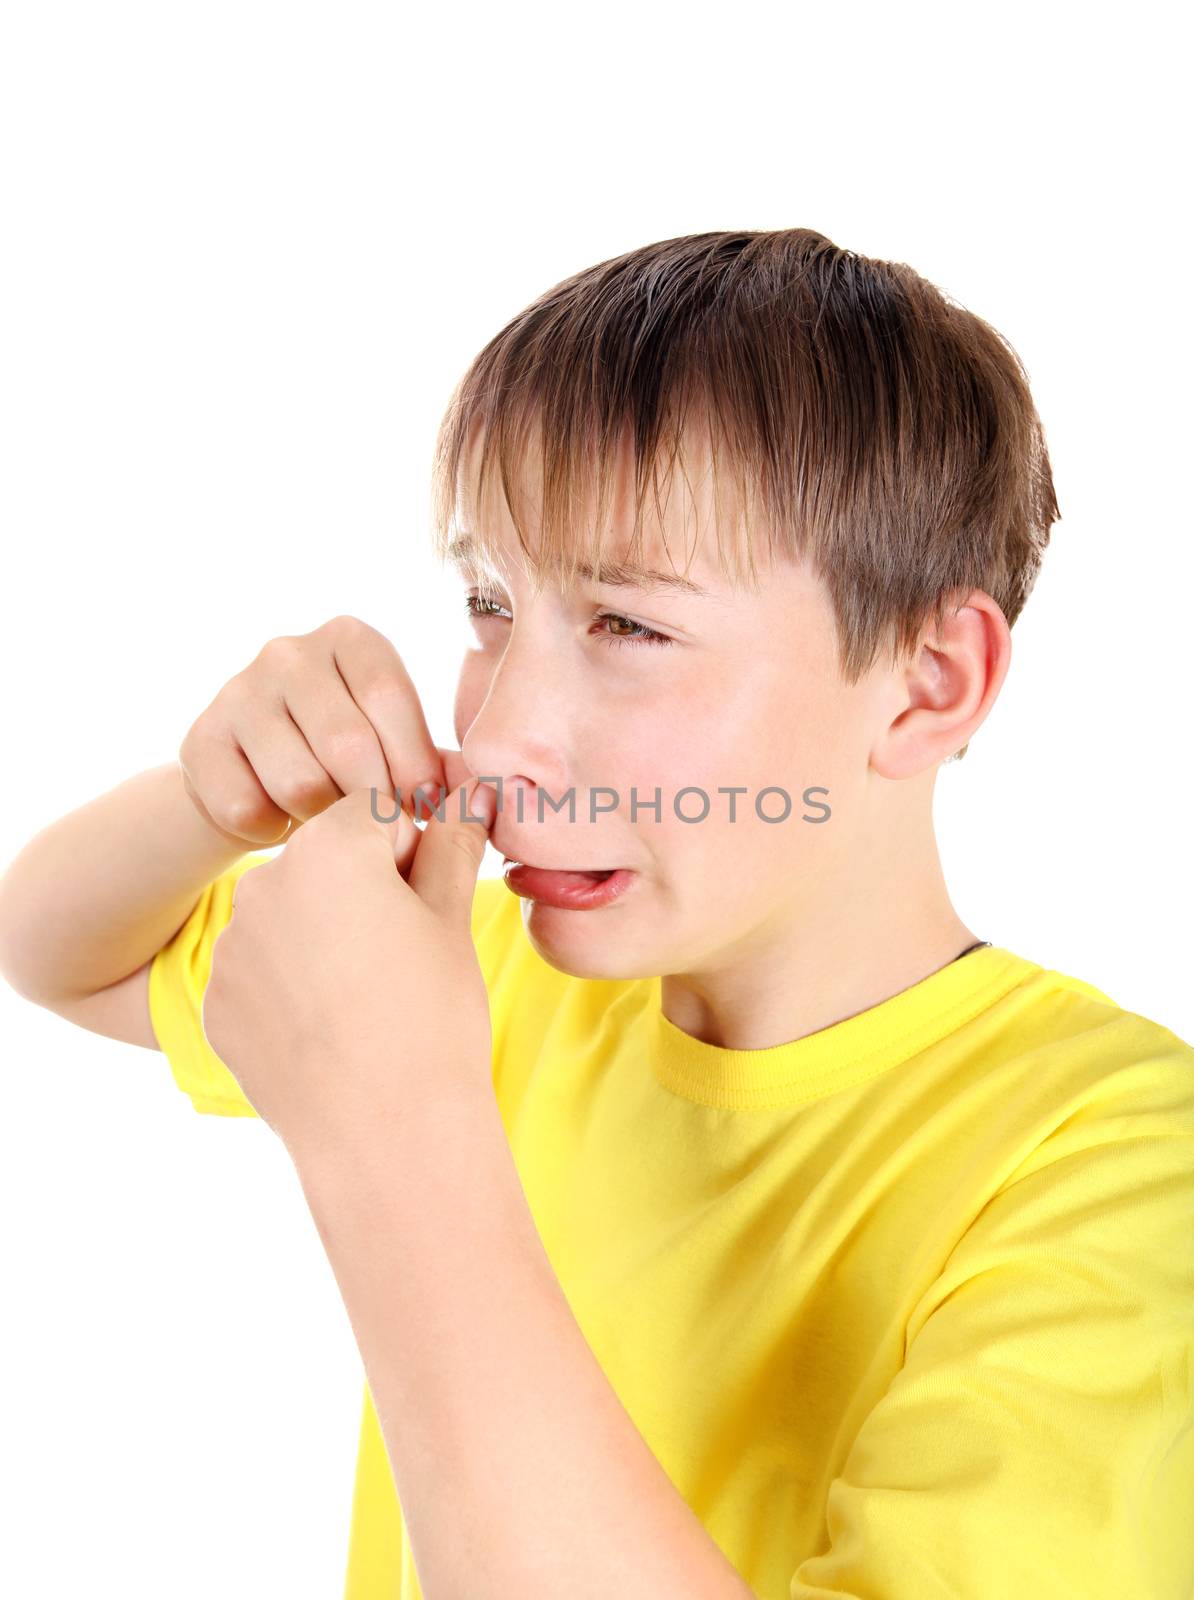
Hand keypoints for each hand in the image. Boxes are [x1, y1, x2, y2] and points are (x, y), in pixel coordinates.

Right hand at [178, 613, 468, 846]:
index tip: (424, 810)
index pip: (388, 697)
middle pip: (346, 741)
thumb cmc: (347, 764)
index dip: (413, 763)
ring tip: (334, 830)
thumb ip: (437, 764)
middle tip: (383, 835)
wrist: (252, 779)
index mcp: (351, 639)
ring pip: (298, 780)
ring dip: (324, 823)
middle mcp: (289, 652)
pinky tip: (282, 825)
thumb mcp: (395, 748)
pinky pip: (248, 806)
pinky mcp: (199, 739)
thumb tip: (488, 797)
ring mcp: (237, 691)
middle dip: (373, 802)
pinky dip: (273, 832)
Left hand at [200, 775, 497, 1166]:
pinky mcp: (217, 1000)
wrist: (385, 1135)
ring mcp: (232, 945)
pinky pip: (263, 971)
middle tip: (402, 962)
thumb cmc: (431, 1021)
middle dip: (364, 891)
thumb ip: (453, 844)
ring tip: (366, 1003)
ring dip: (325, 938)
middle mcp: (264, 882)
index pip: (379, 813)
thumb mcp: (453, 921)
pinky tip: (330, 1032)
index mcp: (329, 847)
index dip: (414, 856)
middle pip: (328, 861)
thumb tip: (470, 792)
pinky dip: (294, 989)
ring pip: (293, 916)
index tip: (427, 911)